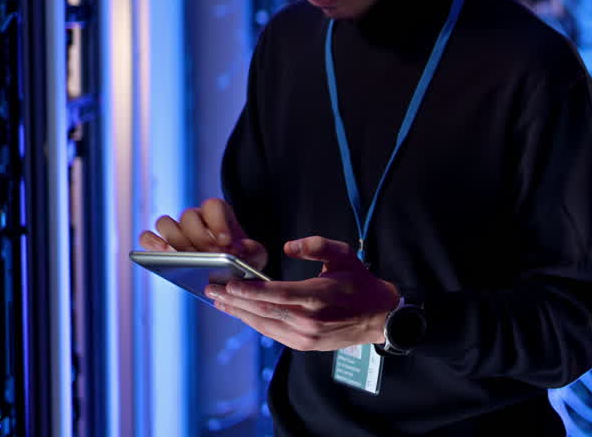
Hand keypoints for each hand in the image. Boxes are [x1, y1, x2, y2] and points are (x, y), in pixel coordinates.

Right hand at [138, 197, 267, 271]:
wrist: (232, 271)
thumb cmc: (243, 259)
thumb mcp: (255, 255)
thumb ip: (252, 251)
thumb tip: (239, 251)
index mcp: (218, 212)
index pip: (212, 206)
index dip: (217, 223)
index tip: (226, 243)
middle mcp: (195, 216)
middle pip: (188, 216)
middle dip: (199, 238)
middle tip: (209, 257)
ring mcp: (176, 228)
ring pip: (165, 223)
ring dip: (175, 241)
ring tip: (184, 259)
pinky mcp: (161, 243)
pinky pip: (148, 237)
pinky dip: (150, 243)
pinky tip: (161, 256)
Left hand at [204, 236, 400, 351]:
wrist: (379, 317)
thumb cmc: (360, 284)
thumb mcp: (343, 255)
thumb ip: (316, 245)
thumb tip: (288, 247)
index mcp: (316, 297)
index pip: (274, 294)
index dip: (248, 290)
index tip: (228, 283)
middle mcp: (308, 320)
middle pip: (262, 310)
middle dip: (234, 300)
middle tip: (212, 291)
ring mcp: (305, 336)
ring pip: (264, 324)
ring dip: (240, 313)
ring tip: (220, 303)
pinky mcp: (304, 344)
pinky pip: (273, 333)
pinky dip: (255, 323)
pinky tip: (243, 314)